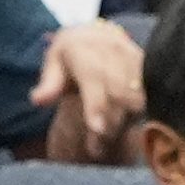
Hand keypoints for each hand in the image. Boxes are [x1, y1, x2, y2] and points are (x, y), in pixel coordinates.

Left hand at [32, 18, 143, 161]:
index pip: (93, 77)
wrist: (94, 35)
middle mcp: (110, 46)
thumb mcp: (54, 66)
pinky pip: (146, 91)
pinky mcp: (145, 62)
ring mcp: (130, 53)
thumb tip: (37, 99)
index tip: (97, 130)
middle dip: (109, 122)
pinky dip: (136, 113)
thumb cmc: (69, 57)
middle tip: (95, 148)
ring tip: (106, 141)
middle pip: (116, 90)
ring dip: (123, 121)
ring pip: (134, 93)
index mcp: (82, 46)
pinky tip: (124, 126)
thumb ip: (49, 85)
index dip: (96, 104)